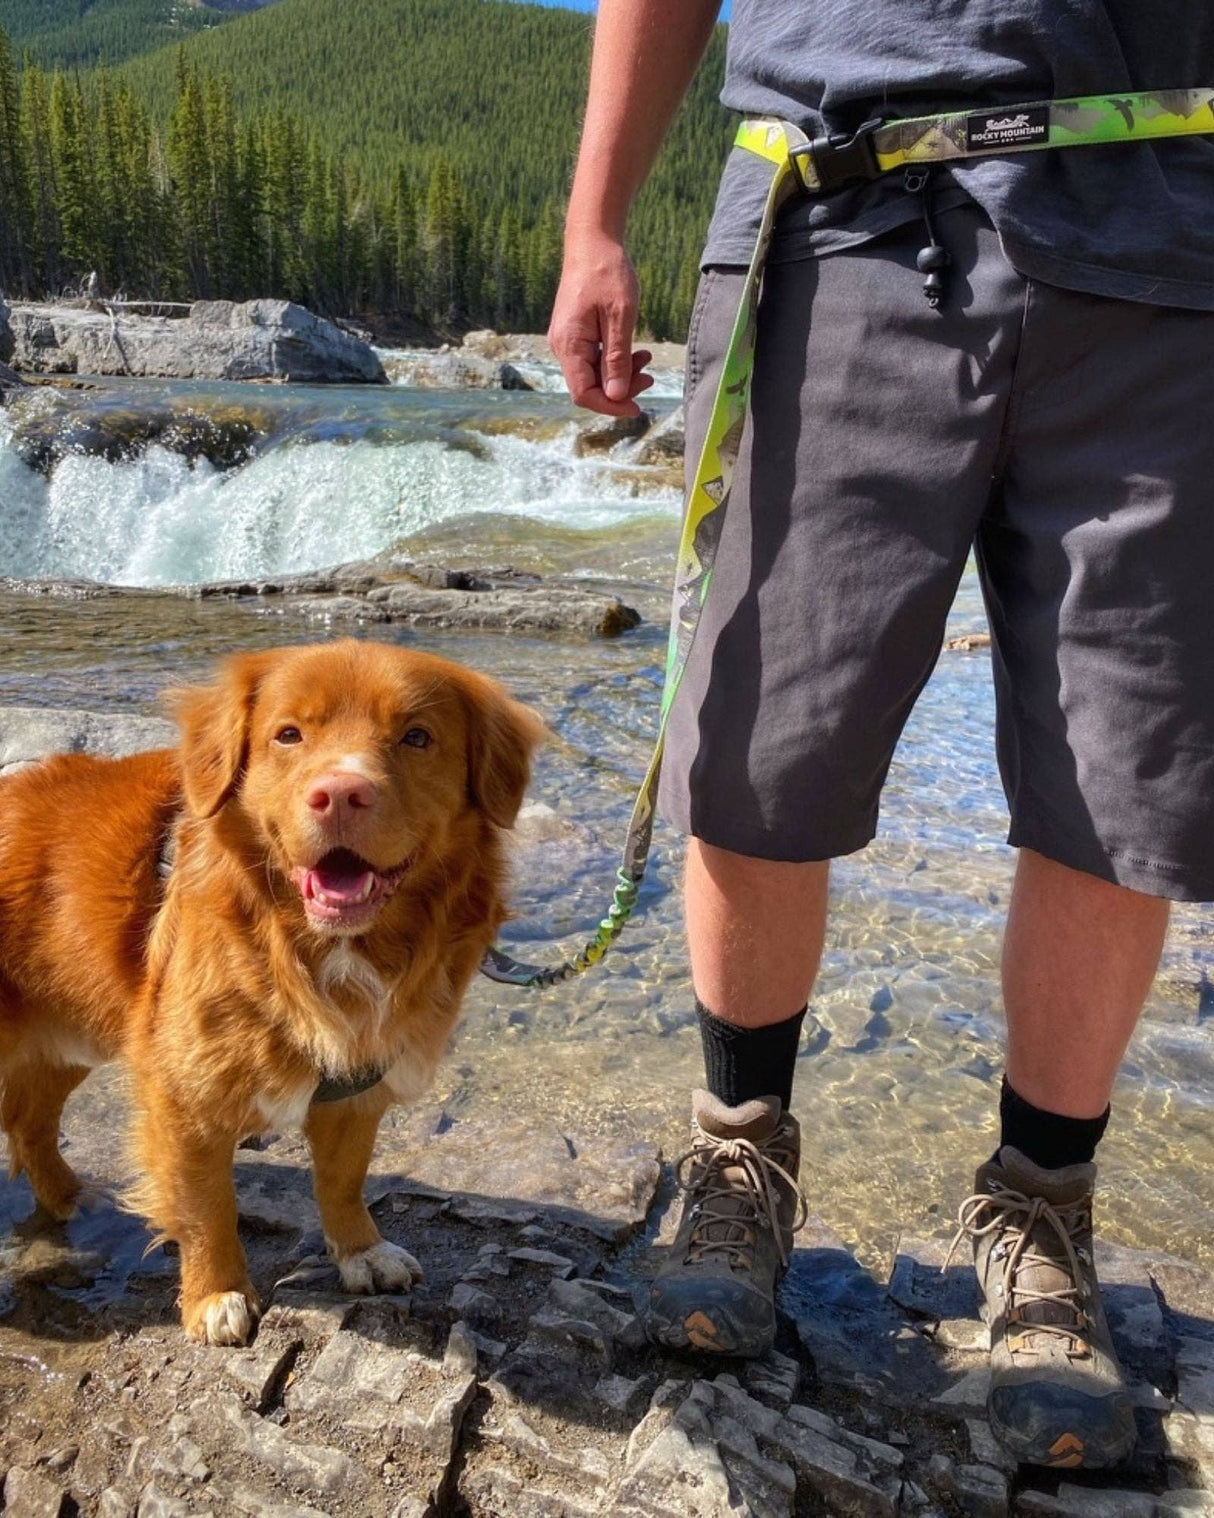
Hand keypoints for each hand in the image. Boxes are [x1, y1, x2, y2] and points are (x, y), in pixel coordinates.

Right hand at [549, 233, 654, 416]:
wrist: (592, 242)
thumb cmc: (607, 273)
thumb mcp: (620, 316)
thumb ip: (617, 359)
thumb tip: (616, 395)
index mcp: (569, 345)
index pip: (584, 394)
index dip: (610, 405)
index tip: (637, 407)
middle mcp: (562, 347)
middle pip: (589, 387)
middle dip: (620, 388)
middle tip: (650, 377)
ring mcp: (567, 341)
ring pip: (593, 374)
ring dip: (621, 374)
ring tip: (647, 360)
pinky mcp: (575, 334)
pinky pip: (593, 359)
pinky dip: (615, 360)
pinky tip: (636, 352)